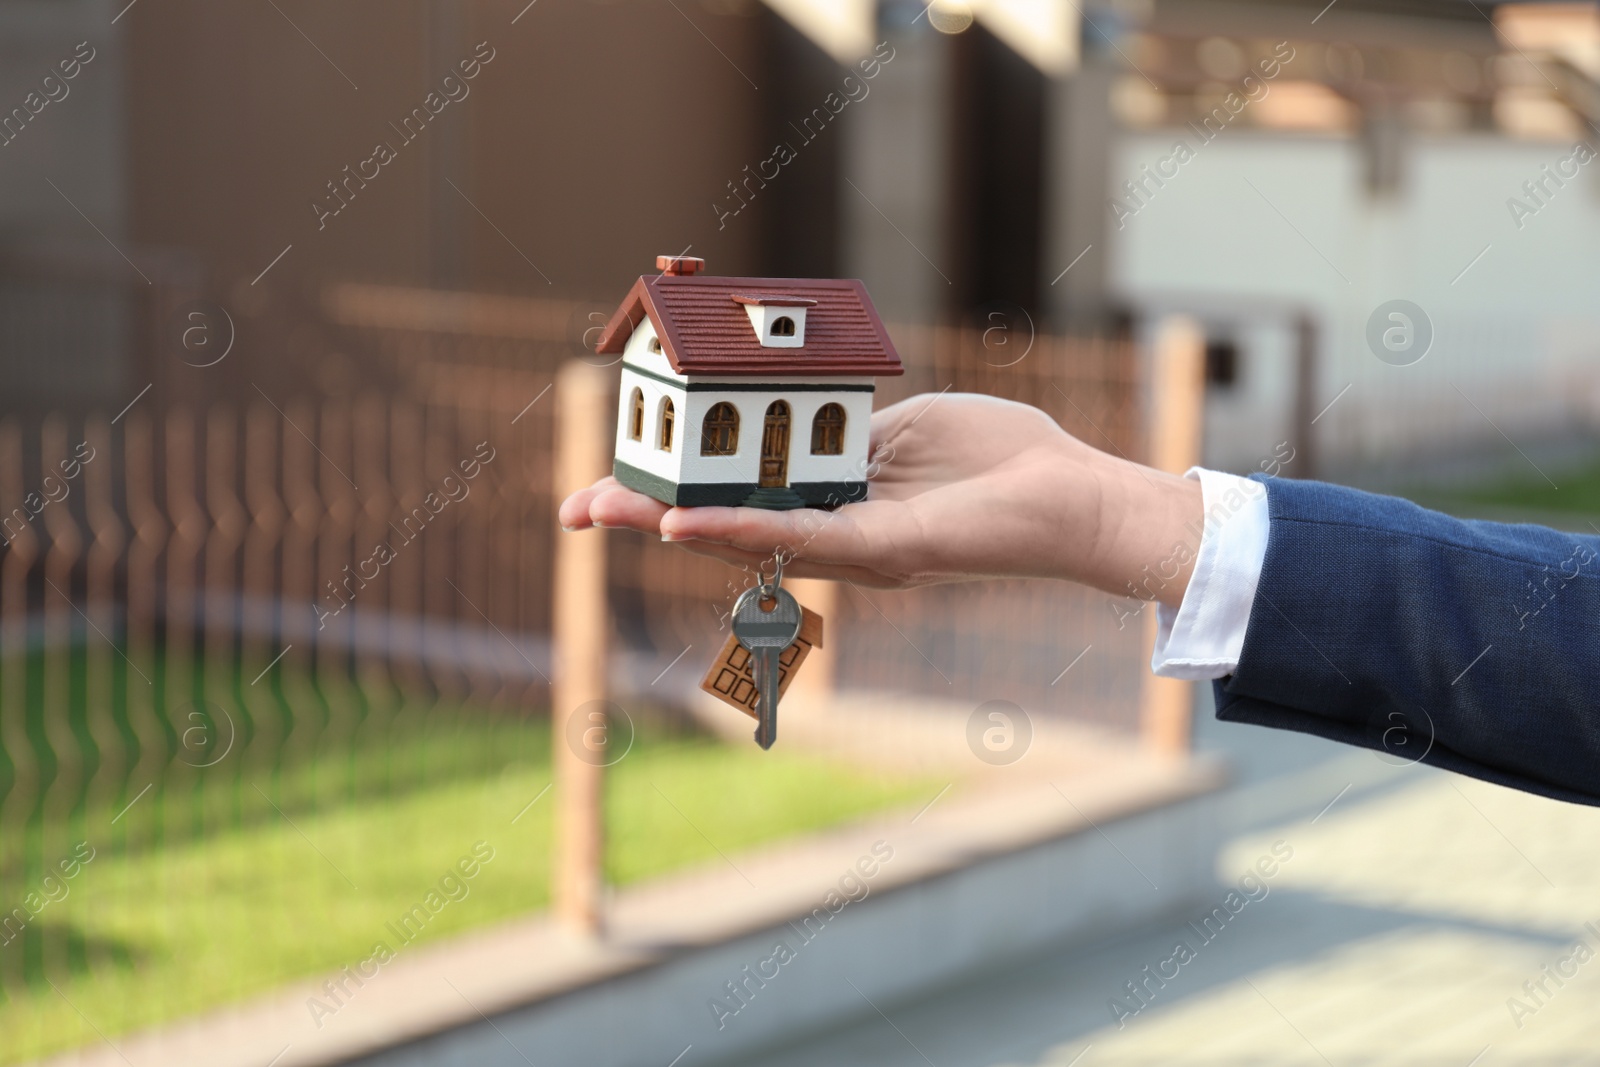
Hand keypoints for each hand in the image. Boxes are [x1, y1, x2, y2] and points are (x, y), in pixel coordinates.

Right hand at [558, 393, 1202, 604]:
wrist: (1067, 493)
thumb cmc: (999, 456)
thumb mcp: (897, 423)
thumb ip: (837, 425)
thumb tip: (790, 410)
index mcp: (832, 496)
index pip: (735, 492)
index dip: (673, 485)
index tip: (614, 478)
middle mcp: (830, 530)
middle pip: (721, 521)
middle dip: (647, 514)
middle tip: (576, 510)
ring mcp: (849, 546)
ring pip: (743, 537)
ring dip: (670, 524)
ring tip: (607, 512)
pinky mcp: (878, 550)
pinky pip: (796, 540)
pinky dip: (736, 531)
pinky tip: (683, 521)